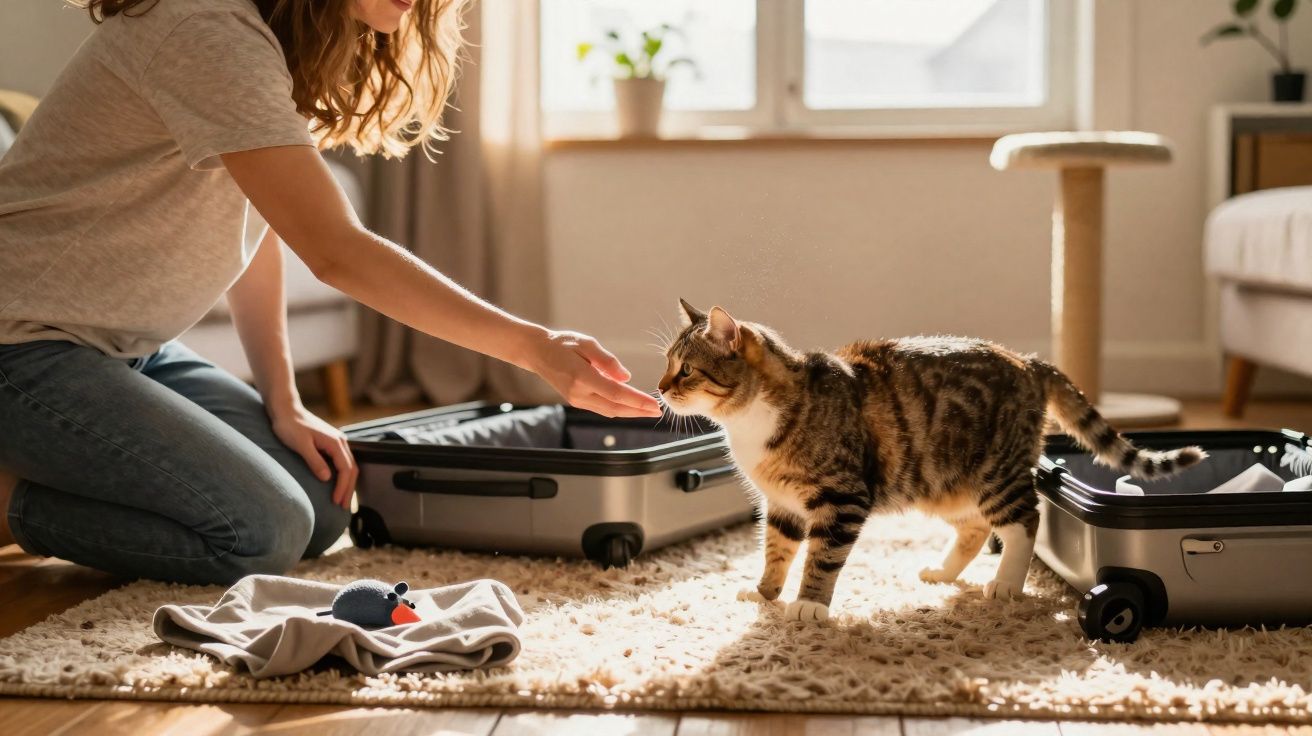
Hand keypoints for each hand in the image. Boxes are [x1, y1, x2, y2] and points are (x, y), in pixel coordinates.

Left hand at [270, 403, 357, 508]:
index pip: (345, 469)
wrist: (285, 410)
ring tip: (342, 499)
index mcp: (335, 442)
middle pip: (351, 469)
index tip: (336, 501)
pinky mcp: (330, 443)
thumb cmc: (290, 426)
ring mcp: (337, 442)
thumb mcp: (301, 445)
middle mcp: (340, 441)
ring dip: (347, 483)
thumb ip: (314, 461)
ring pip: (349, 466)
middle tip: (343, 507)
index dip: (342, 487)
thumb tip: (327, 478)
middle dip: (348, 489)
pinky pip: (342, 462)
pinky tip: (338, 484)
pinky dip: (343, 475)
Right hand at [525, 330, 661, 417]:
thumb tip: (627, 377)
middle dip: (638, 411)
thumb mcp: (586, 343)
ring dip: (630, 412)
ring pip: (609, 411)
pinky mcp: (577, 401)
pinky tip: (631, 406)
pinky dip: (619, 408)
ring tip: (648, 410)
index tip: (654, 405)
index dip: (637, 401)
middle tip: (658, 412)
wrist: (537, 353)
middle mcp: (579, 393)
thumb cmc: (562, 344)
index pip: (616, 393)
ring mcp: (577, 400)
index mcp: (582, 377)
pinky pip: (602, 408)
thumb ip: (607, 360)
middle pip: (615, 408)